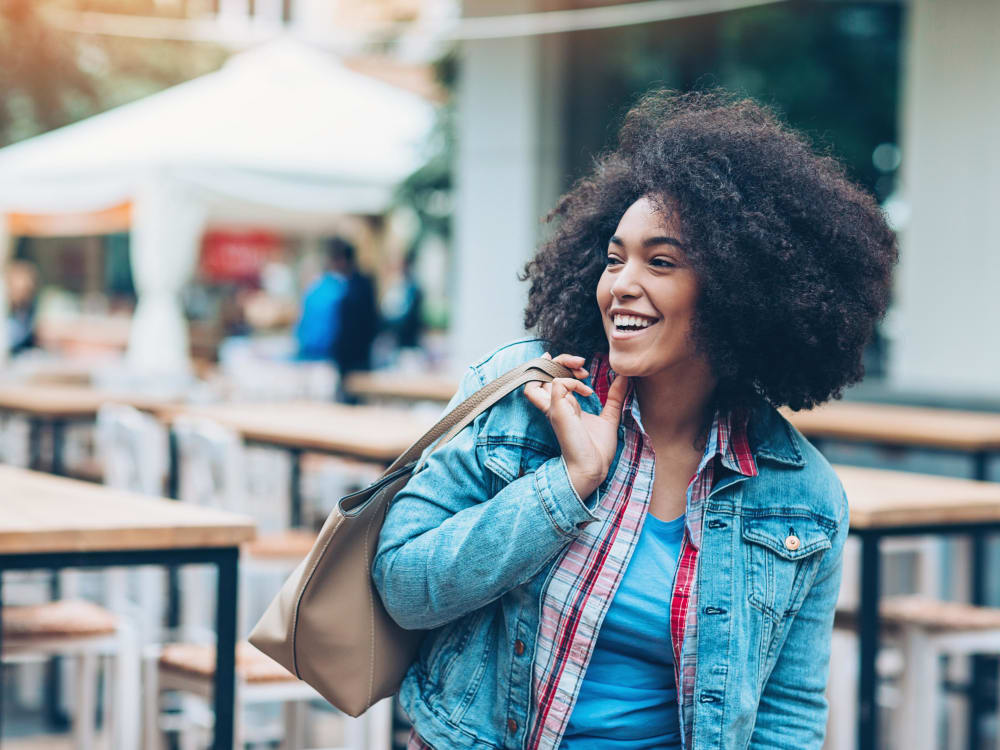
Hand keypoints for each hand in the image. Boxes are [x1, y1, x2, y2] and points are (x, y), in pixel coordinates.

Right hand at [524, 352, 628, 499]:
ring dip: (559, 366)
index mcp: (563, 405)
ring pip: (539, 375)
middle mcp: (554, 404)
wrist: (594, 467)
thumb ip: (614, 397)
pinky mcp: (557, 411)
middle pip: (540, 371)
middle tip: (582, 363)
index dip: (561, 365)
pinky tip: (587, 392)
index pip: (549, 377)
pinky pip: (558, 384)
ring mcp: (554, 407)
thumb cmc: (598, 449)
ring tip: (580, 370)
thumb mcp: (610, 416)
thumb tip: (624, 378)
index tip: (584, 370)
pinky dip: (572, 382)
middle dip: (560, 359)